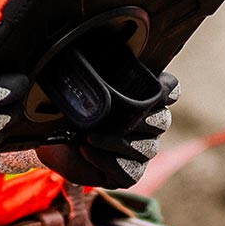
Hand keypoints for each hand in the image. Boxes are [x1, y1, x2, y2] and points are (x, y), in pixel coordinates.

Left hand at [37, 71, 178, 188]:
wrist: (54, 143)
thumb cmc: (73, 111)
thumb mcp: (82, 89)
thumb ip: (97, 73)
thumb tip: (96, 50)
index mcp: (143, 99)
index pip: (170, 90)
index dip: (167, 89)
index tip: (158, 87)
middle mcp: (149, 126)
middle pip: (161, 120)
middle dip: (137, 118)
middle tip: (111, 116)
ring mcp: (141, 152)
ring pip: (145, 148)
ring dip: (115, 141)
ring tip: (88, 136)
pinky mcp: (129, 174)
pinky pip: (130, 171)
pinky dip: (107, 160)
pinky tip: (87, 149)